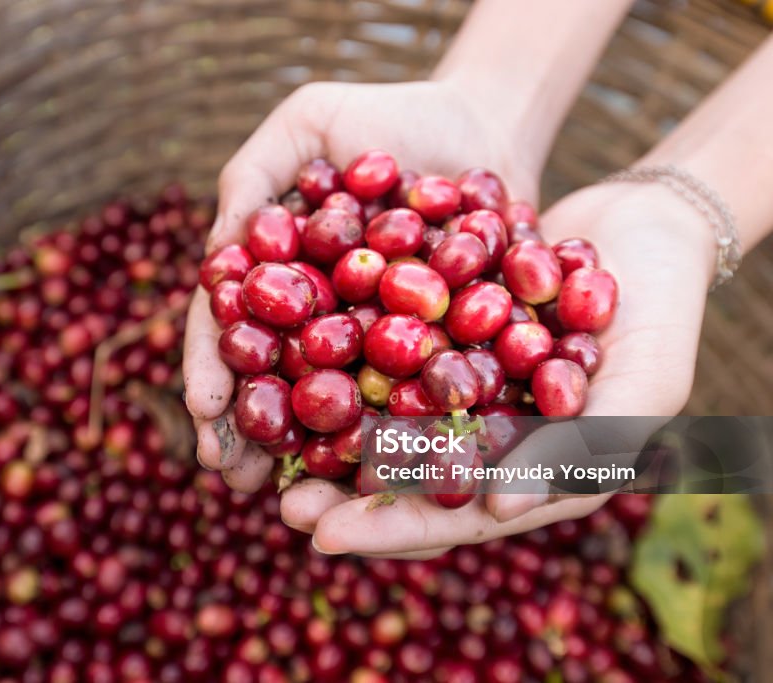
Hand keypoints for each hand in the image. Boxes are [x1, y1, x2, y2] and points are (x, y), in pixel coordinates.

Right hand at [183, 80, 540, 492]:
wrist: (488, 127)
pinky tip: (373, 480)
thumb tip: (217, 254)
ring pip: (333, 406)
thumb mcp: (310, 120)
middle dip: (249, 428)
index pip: (232, 323)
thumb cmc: (391, 116)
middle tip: (231, 474)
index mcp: (277, 272)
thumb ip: (255, 173)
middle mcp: (317, 316)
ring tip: (286, 499)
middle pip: (274, 379)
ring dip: (306, 454)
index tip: (204, 407)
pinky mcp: (433, 355)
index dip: (213, 366)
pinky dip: (388, 441)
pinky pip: (408, 402)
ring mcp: (373, 341)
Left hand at [284, 182, 713, 557]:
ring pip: (382, 421)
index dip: (392, 528)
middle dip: (343, 495)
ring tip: (265, 444)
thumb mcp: (639, 384)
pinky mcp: (438, 337)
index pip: (458, 517)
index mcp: (532, 472)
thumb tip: (500, 507)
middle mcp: (485, 438)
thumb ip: (580, 450)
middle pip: (407, 479)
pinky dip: (340, 361)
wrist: (646, 224)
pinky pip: (382, 355)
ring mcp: (458, 388)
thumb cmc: (664, 310)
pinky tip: (286, 361)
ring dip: (327, 436)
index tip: (324, 535)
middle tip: (281, 505)